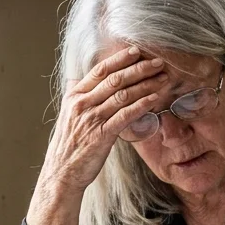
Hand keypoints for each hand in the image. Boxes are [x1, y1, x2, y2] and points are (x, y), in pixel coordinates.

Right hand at [26, 46, 170, 224]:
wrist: (62, 173)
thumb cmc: (69, 146)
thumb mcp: (68, 116)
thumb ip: (75, 97)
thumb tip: (76, 80)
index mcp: (75, 96)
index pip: (99, 71)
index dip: (119, 59)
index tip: (136, 51)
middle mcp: (82, 104)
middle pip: (114, 79)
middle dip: (138, 68)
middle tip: (157, 62)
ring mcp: (91, 119)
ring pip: (122, 95)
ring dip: (145, 84)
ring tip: (162, 78)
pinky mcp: (101, 135)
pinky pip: (125, 115)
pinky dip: (141, 104)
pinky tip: (155, 99)